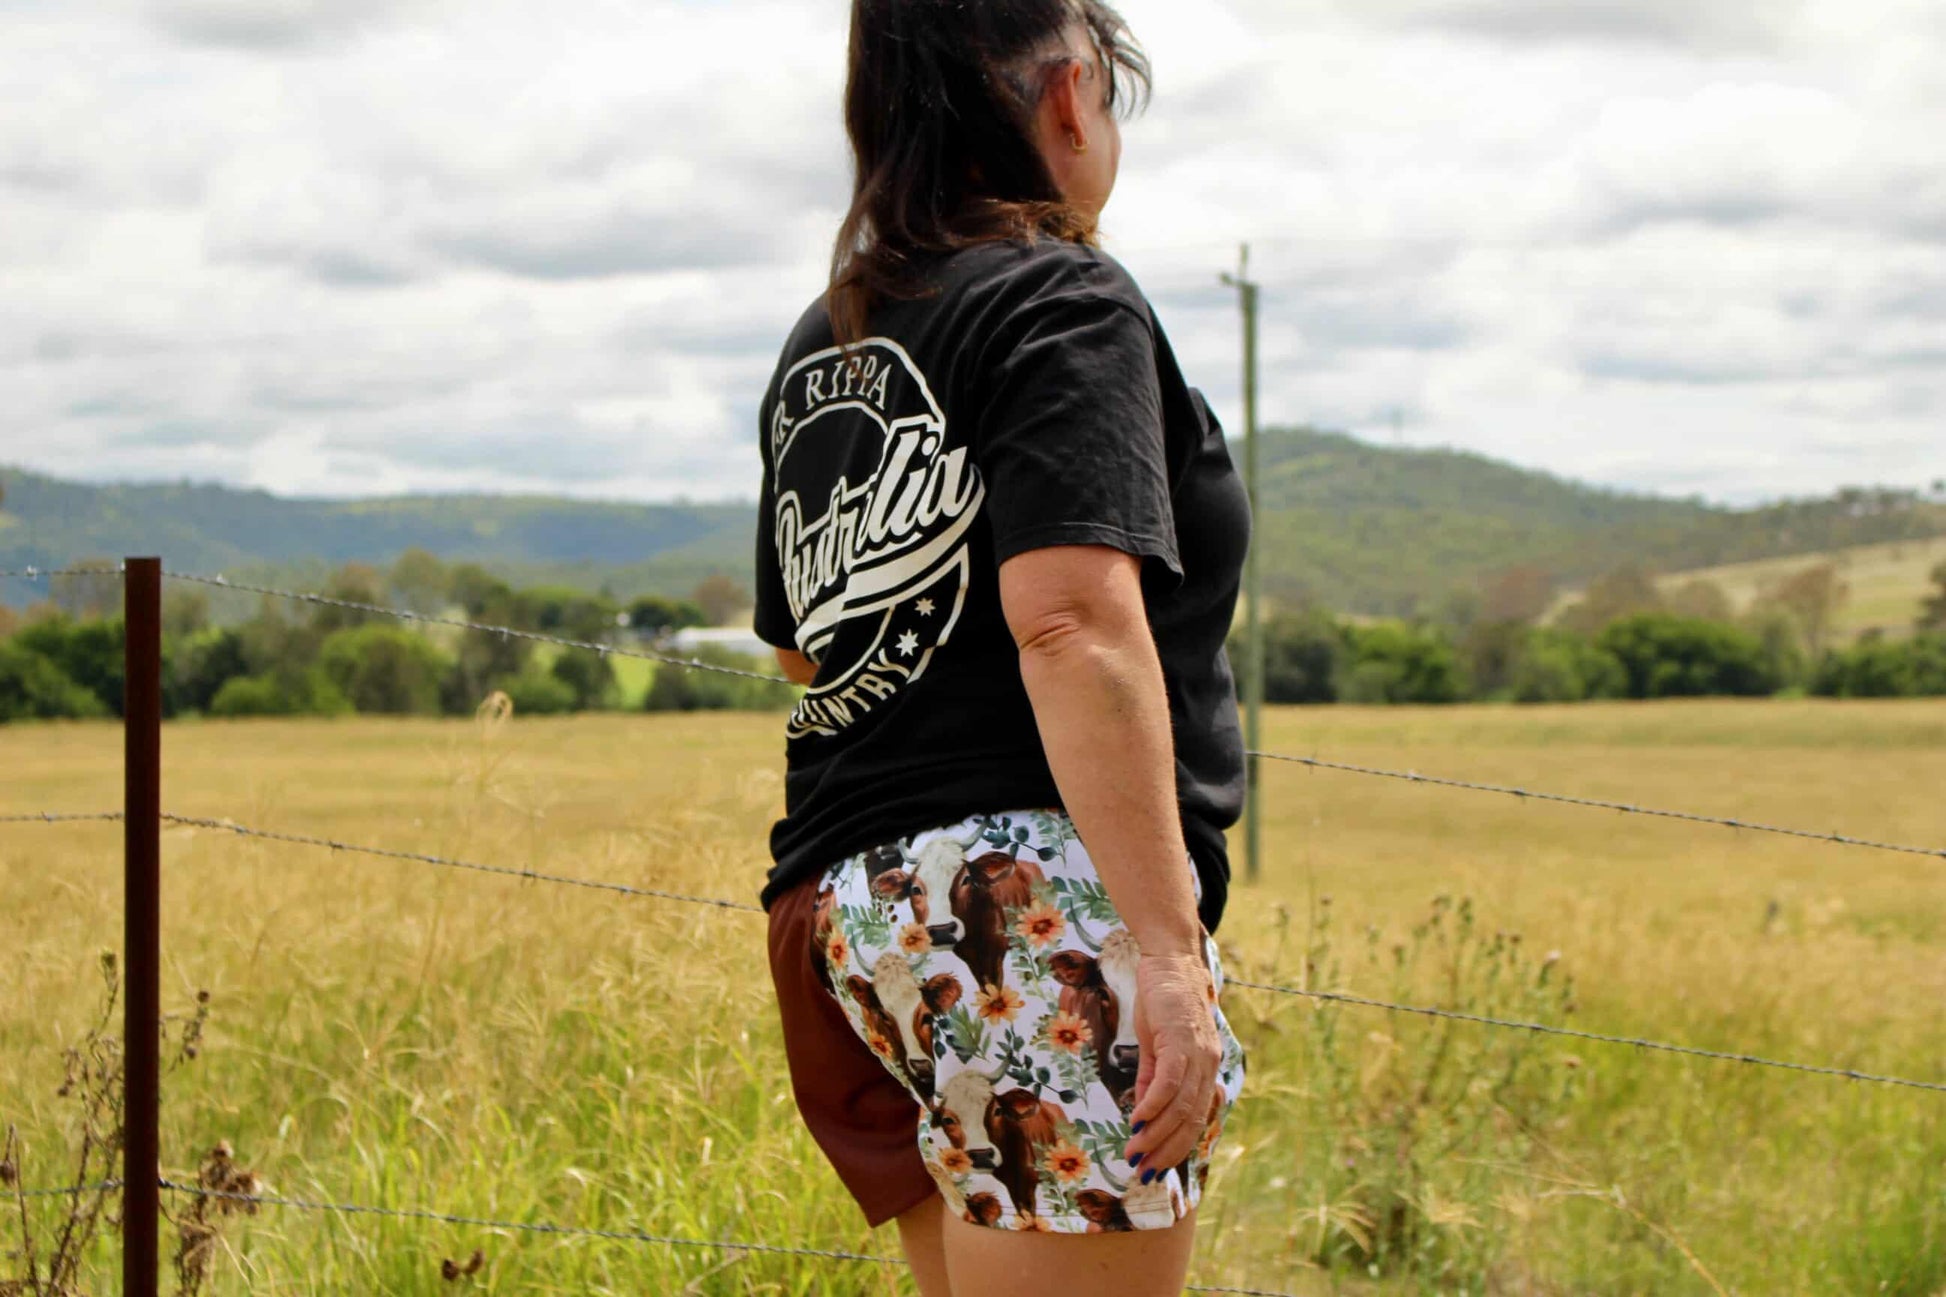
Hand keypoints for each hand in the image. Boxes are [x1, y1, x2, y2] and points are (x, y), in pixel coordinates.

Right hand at [1123, 949, 1220, 1180]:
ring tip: (1134, 1153)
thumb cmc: (1163, 1001)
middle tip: (1142, 1171)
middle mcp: (1207, 1065)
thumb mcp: (1155, 1046)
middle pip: (1190, 1120)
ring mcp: (1197, 1054)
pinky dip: (1153, 1106)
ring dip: (1156, 1135)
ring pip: (1180, 1107)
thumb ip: (1152, 1080)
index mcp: (1204, 1068)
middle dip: (1166, 1151)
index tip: (1154, 1168)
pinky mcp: (1181, 1040)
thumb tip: (1142, 1115)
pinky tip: (1136, 1122)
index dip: (1176, 1147)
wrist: (1169, 960)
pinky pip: (1169, 1083)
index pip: (1194, 1119)